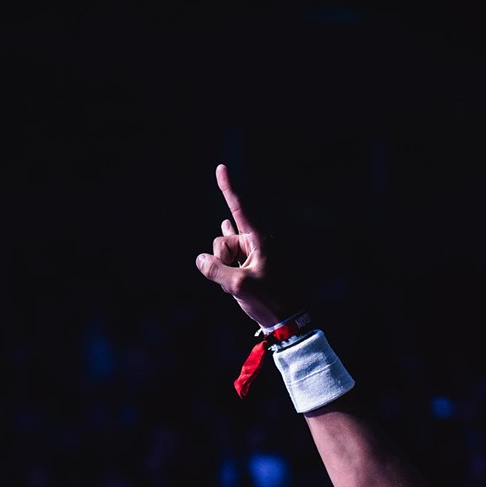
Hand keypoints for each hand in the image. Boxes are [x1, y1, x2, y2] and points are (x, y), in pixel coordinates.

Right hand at [195, 164, 295, 327]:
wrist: (285, 319)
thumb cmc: (269, 300)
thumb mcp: (239, 285)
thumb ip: (215, 270)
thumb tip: (200, 259)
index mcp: (259, 240)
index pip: (240, 208)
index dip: (229, 188)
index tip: (222, 167)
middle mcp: (254, 243)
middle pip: (222, 240)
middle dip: (220, 258)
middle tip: (237, 280)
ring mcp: (251, 254)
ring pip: (221, 254)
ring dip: (223, 269)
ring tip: (240, 287)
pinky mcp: (248, 265)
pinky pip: (227, 257)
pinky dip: (224, 254)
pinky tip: (224, 225)